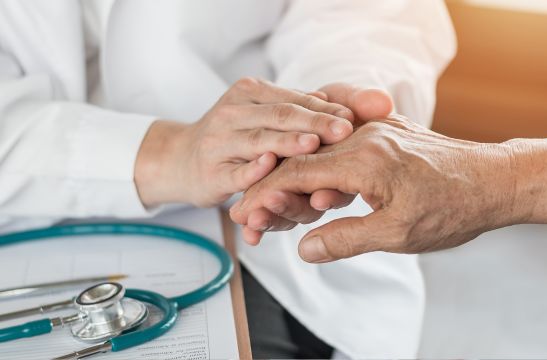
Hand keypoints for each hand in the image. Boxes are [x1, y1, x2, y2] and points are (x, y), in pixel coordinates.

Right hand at [134, 77, 354, 207]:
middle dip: (315, 123)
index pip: (293, 100)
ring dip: (287, 143)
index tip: (353, 117)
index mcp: (249, 92)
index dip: (324, 109)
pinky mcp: (212, 173)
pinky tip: (270, 166)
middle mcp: (233, 112)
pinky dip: (253, 169)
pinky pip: (236, 172)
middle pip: (280, 116)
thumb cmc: (233, 136)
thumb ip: (294, 105)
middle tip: (345, 129)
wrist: (181, 159)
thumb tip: (330, 99)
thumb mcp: (261, 113)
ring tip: (314, 144)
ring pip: (259, 141)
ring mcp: (220, 142)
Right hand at [231, 115, 516, 262]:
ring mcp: (374, 132)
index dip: (265, 195)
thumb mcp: (398, 233)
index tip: (245, 214)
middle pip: (300, 159)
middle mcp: (364, 136)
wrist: (495, 180)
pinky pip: (339, 150)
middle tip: (255, 217)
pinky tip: (316, 192)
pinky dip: (321, 171)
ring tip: (283, 211)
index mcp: (364, 158)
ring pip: (318, 154)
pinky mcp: (383, 135)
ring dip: (296, 182)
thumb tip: (305, 249)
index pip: (296, 173)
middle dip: (272, 189)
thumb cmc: (453, 207)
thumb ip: (346, 239)